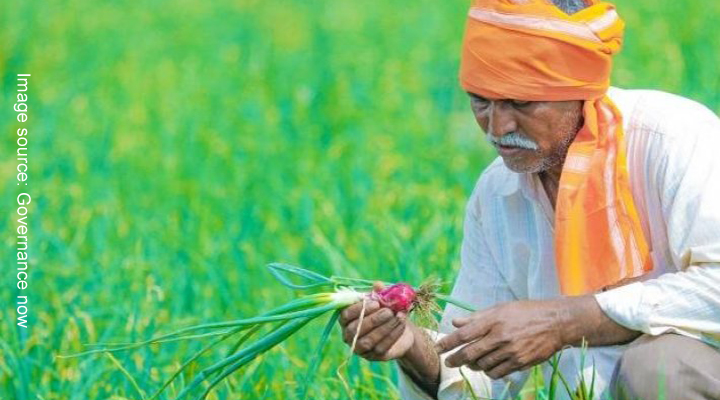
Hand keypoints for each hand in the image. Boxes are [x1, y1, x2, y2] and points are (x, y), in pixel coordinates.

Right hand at [338, 299, 414, 360]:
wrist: (400, 327)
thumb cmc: (386, 310)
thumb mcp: (383, 299)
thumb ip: (379, 293)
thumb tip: (377, 285)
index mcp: (346, 319)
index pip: (345, 315)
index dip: (359, 309)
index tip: (375, 302)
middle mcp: (349, 335)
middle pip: (355, 329)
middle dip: (373, 319)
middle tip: (388, 311)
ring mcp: (360, 348)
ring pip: (368, 340)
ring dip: (385, 328)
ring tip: (398, 316)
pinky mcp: (373, 357)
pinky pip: (381, 347)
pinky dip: (393, 335)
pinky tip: (401, 324)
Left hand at [435, 300, 565, 378]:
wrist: (556, 322)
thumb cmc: (526, 312)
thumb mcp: (501, 308)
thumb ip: (477, 317)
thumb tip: (455, 322)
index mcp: (494, 320)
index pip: (464, 334)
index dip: (448, 342)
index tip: (438, 348)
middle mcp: (501, 336)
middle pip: (470, 353)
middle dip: (455, 359)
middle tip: (449, 362)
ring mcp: (511, 351)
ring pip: (483, 365)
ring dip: (473, 365)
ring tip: (471, 362)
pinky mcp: (520, 362)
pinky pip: (497, 372)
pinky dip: (489, 371)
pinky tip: (488, 366)